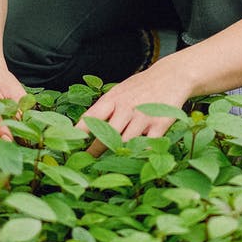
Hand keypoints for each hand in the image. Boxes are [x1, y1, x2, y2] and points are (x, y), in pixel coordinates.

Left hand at [77, 57, 191, 155]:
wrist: (171, 76)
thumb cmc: (141, 87)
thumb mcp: (120, 92)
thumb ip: (105, 109)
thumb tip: (83, 128)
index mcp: (113, 99)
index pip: (91, 117)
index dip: (79, 133)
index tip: (70, 145)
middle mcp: (126, 108)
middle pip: (106, 135)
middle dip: (94, 150)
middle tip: (86, 162)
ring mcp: (143, 117)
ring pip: (125, 143)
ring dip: (116, 155)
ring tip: (108, 165)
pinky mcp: (160, 125)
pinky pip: (146, 146)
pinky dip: (139, 154)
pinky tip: (133, 159)